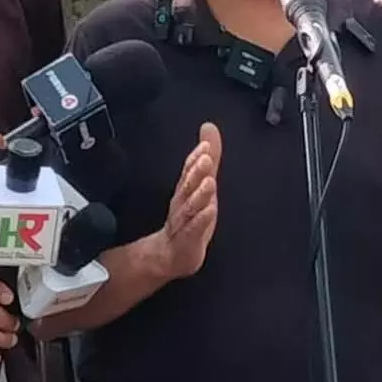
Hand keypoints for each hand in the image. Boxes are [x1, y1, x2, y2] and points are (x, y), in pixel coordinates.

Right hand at [155, 122, 221, 279]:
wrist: (172, 254)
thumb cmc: (190, 216)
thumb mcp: (202, 183)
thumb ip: (208, 157)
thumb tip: (209, 127)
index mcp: (186, 189)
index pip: (189, 170)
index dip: (196, 158)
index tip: (205, 146)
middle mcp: (183, 203)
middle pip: (188, 185)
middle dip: (197, 171)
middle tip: (206, 158)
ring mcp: (184, 222)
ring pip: (190, 207)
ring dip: (199, 194)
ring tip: (209, 182)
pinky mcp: (189, 240)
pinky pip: (194, 230)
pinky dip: (201, 220)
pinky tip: (209, 212)